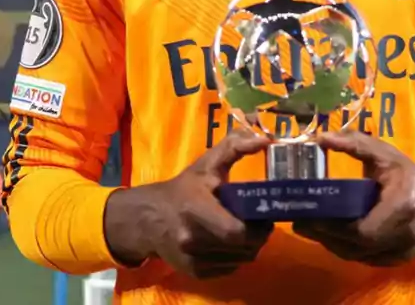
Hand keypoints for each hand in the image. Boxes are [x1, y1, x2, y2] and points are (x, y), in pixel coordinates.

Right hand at [104, 131, 272, 278]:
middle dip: (259, 237)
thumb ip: (234, 147)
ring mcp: (192, 260)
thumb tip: (264, 140)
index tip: (266, 216)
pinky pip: (229, 269)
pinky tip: (233, 244)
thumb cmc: (183, 189)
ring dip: (250, 248)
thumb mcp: (206, 164)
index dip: (258, 228)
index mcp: (196, 210)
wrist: (147, 219)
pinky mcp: (194, 273)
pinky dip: (237, 258)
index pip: (236, 232)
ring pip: (239, 261)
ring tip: (249, 232)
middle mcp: (192, 239)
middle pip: (243, 249)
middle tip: (262, 223)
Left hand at [292, 131, 414, 265]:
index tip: (306, 216)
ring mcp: (403, 251)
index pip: (362, 228)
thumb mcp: (384, 154)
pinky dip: (346, 249)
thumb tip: (321, 137)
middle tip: (300, 223)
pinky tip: (331, 237)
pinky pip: (366, 259)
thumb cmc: (408, 174)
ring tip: (310, 229)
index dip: (332, 227)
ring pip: (358, 256)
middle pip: (356, 246)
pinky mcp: (399, 261)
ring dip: (332, 244)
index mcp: (403, 204)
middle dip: (325, 237)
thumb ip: (354, 143)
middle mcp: (405, 233)